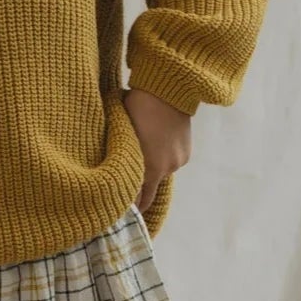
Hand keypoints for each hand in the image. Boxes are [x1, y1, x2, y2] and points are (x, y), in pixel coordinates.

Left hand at [121, 86, 191, 212]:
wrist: (166, 90)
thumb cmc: (135, 108)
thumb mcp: (122, 135)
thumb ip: (121, 159)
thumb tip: (114, 174)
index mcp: (149, 168)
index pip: (139, 200)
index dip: (130, 206)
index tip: (120, 210)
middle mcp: (167, 170)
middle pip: (149, 187)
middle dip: (139, 186)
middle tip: (125, 180)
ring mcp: (178, 161)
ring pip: (160, 173)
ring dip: (151, 168)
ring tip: (143, 151)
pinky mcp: (186, 153)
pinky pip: (170, 162)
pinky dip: (162, 158)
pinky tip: (156, 144)